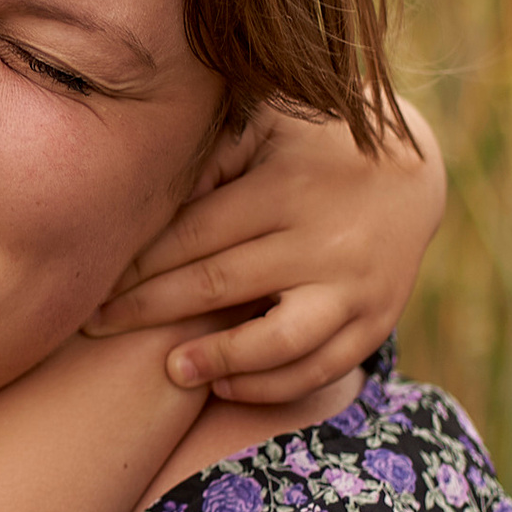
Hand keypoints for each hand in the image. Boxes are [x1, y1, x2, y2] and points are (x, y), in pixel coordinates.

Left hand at [84, 99, 445, 405]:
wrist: (416, 172)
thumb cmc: (315, 145)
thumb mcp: (267, 127)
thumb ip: (210, 159)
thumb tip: (144, 202)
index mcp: (287, 188)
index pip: (195, 234)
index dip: (140, 263)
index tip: (95, 282)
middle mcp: (323, 241)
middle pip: (219, 285)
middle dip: (150, 309)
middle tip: (97, 326)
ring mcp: (354, 287)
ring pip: (279, 341)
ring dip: (218, 360)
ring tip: (171, 368)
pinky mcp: (376, 322)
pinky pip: (319, 368)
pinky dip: (271, 385)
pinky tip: (225, 384)